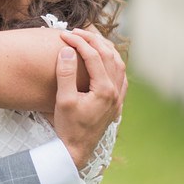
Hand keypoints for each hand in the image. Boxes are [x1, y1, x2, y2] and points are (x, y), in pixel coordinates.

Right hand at [52, 29, 127, 168]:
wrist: (76, 151)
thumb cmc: (68, 127)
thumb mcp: (63, 100)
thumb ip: (65, 74)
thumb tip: (67, 51)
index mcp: (104, 90)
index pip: (93, 56)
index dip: (78, 42)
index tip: (64, 35)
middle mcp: (115, 92)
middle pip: (109, 56)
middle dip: (92, 40)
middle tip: (76, 32)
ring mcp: (118, 98)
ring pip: (118, 64)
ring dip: (105, 49)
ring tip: (90, 40)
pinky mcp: (115, 104)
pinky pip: (120, 76)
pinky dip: (112, 62)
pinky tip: (104, 60)